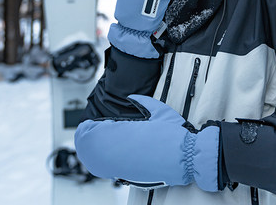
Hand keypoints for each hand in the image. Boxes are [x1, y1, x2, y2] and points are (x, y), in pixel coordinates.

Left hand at [75, 94, 219, 191]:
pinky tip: (101, 157)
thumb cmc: (176, 135)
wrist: (189, 157)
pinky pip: (109, 172)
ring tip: (91, 142)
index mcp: (128, 135)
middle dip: (86, 139)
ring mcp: (127, 168)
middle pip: (93, 150)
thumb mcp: (159, 110)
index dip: (88, 129)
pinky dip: (101, 163)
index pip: (98, 133)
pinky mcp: (133, 177)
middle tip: (86, 131)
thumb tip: (131, 97)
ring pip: (98, 164)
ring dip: (91, 152)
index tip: (88, 124)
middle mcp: (124, 154)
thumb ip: (142, 102)